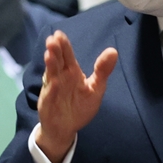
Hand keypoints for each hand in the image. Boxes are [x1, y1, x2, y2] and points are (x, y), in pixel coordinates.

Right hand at [34, 31, 117, 162]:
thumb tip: (113, 51)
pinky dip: (52, 87)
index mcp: (72, 72)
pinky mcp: (49, 102)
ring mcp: (53, 88)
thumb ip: (103, 71)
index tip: (59, 34)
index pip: (67, 56)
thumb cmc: (80, 107)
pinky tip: (54, 80)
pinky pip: (50, 93)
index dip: (64, 45)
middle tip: (53, 39)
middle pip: (57, 61)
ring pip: (51, 73)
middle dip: (55, 50)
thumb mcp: (96, 89)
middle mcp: (60, 77)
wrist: (66, 128)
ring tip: (49, 53)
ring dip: (50, 63)